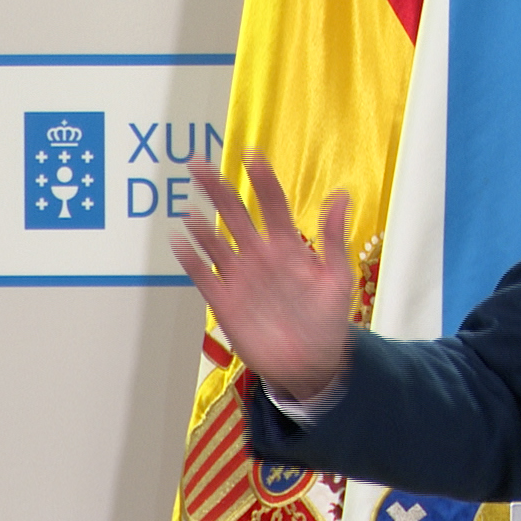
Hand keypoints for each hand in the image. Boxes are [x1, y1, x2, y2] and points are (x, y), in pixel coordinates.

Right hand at [172, 154, 355, 401]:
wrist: (311, 365)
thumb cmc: (328, 320)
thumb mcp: (337, 278)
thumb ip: (334, 239)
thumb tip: (341, 195)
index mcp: (288, 246)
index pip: (272, 204)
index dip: (262, 180)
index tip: (250, 156)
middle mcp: (259, 255)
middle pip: (234, 214)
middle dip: (218, 189)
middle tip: (198, 164)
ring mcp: (240, 277)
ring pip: (215, 241)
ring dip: (202, 225)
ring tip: (191, 209)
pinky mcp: (224, 301)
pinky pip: (203, 276)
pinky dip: (190, 259)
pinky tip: (179, 241)